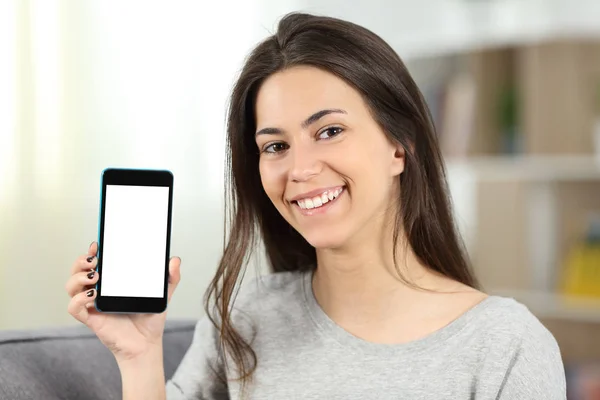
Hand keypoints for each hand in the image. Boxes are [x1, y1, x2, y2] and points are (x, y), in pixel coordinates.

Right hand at [65, 242, 180, 362]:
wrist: (147, 344)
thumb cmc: (149, 318)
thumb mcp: (163, 294)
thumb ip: (171, 277)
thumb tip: (175, 260)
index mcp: (112, 282)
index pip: (95, 262)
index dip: (91, 251)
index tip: (97, 244)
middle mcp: (99, 291)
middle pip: (77, 270)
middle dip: (81, 261)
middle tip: (95, 261)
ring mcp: (93, 305)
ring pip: (71, 286)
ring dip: (78, 277)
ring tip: (96, 277)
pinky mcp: (91, 319)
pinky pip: (74, 307)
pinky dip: (79, 299)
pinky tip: (93, 295)